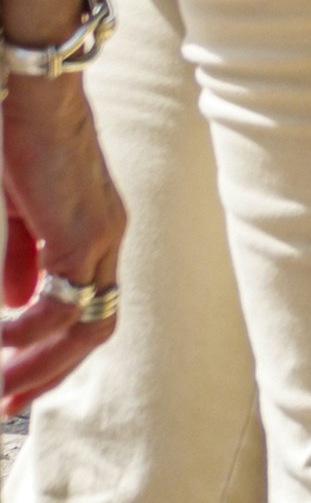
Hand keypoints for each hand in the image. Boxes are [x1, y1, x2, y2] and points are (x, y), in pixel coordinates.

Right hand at [5, 75, 123, 412]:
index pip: (91, 312)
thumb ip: (23, 256)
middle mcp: (108, 241)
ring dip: (38, 363)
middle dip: (51, 374)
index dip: (56, 354)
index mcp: (96, 236)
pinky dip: (29, 329)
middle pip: (96, 330)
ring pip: (85, 324)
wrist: (35, 98)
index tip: (17, 385)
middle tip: (7, 404)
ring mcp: (100, 237)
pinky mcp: (81, 231)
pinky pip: (61, 300)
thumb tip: (15, 301)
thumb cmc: (26, 144)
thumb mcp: (21, 212)